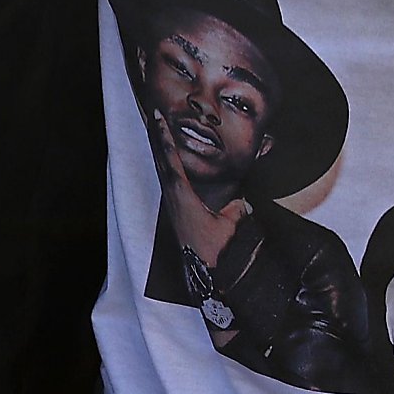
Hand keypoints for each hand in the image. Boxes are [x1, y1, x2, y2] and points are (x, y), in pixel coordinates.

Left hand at [148, 111, 241, 268]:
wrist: (206, 276)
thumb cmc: (218, 251)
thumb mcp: (232, 224)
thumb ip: (236, 207)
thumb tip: (241, 199)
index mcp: (183, 197)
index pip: (171, 161)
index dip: (164, 138)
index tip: (158, 119)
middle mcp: (173, 199)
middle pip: (161, 162)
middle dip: (156, 138)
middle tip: (152, 116)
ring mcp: (172, 207)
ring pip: (162, 172)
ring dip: (159, 151)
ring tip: (157, 131)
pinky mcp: (175, 214)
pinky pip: (167, 182)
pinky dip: (166, 166)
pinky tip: (168, 161)